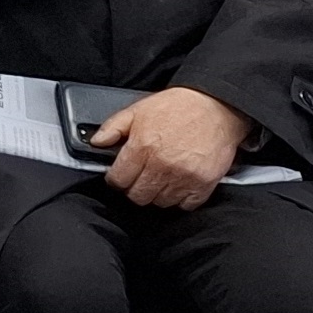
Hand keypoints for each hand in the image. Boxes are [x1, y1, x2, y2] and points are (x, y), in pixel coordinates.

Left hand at [91, 87, 248, 210]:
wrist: (216, 107)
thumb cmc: (178, 107)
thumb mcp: (138, 110)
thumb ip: (113, 127)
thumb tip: (96, 142)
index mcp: (142, 146)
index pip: (118, 180)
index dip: (116, 179)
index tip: (120, 176)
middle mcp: (162, 165)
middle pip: (138, 196)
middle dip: (134, 188)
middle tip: (140, 177)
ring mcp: (184, 177)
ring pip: (160, 202)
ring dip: (157, 194)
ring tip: (160, 178)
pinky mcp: (204, 184)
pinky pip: (185, 205)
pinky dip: (180, 199)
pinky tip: (178, 184)